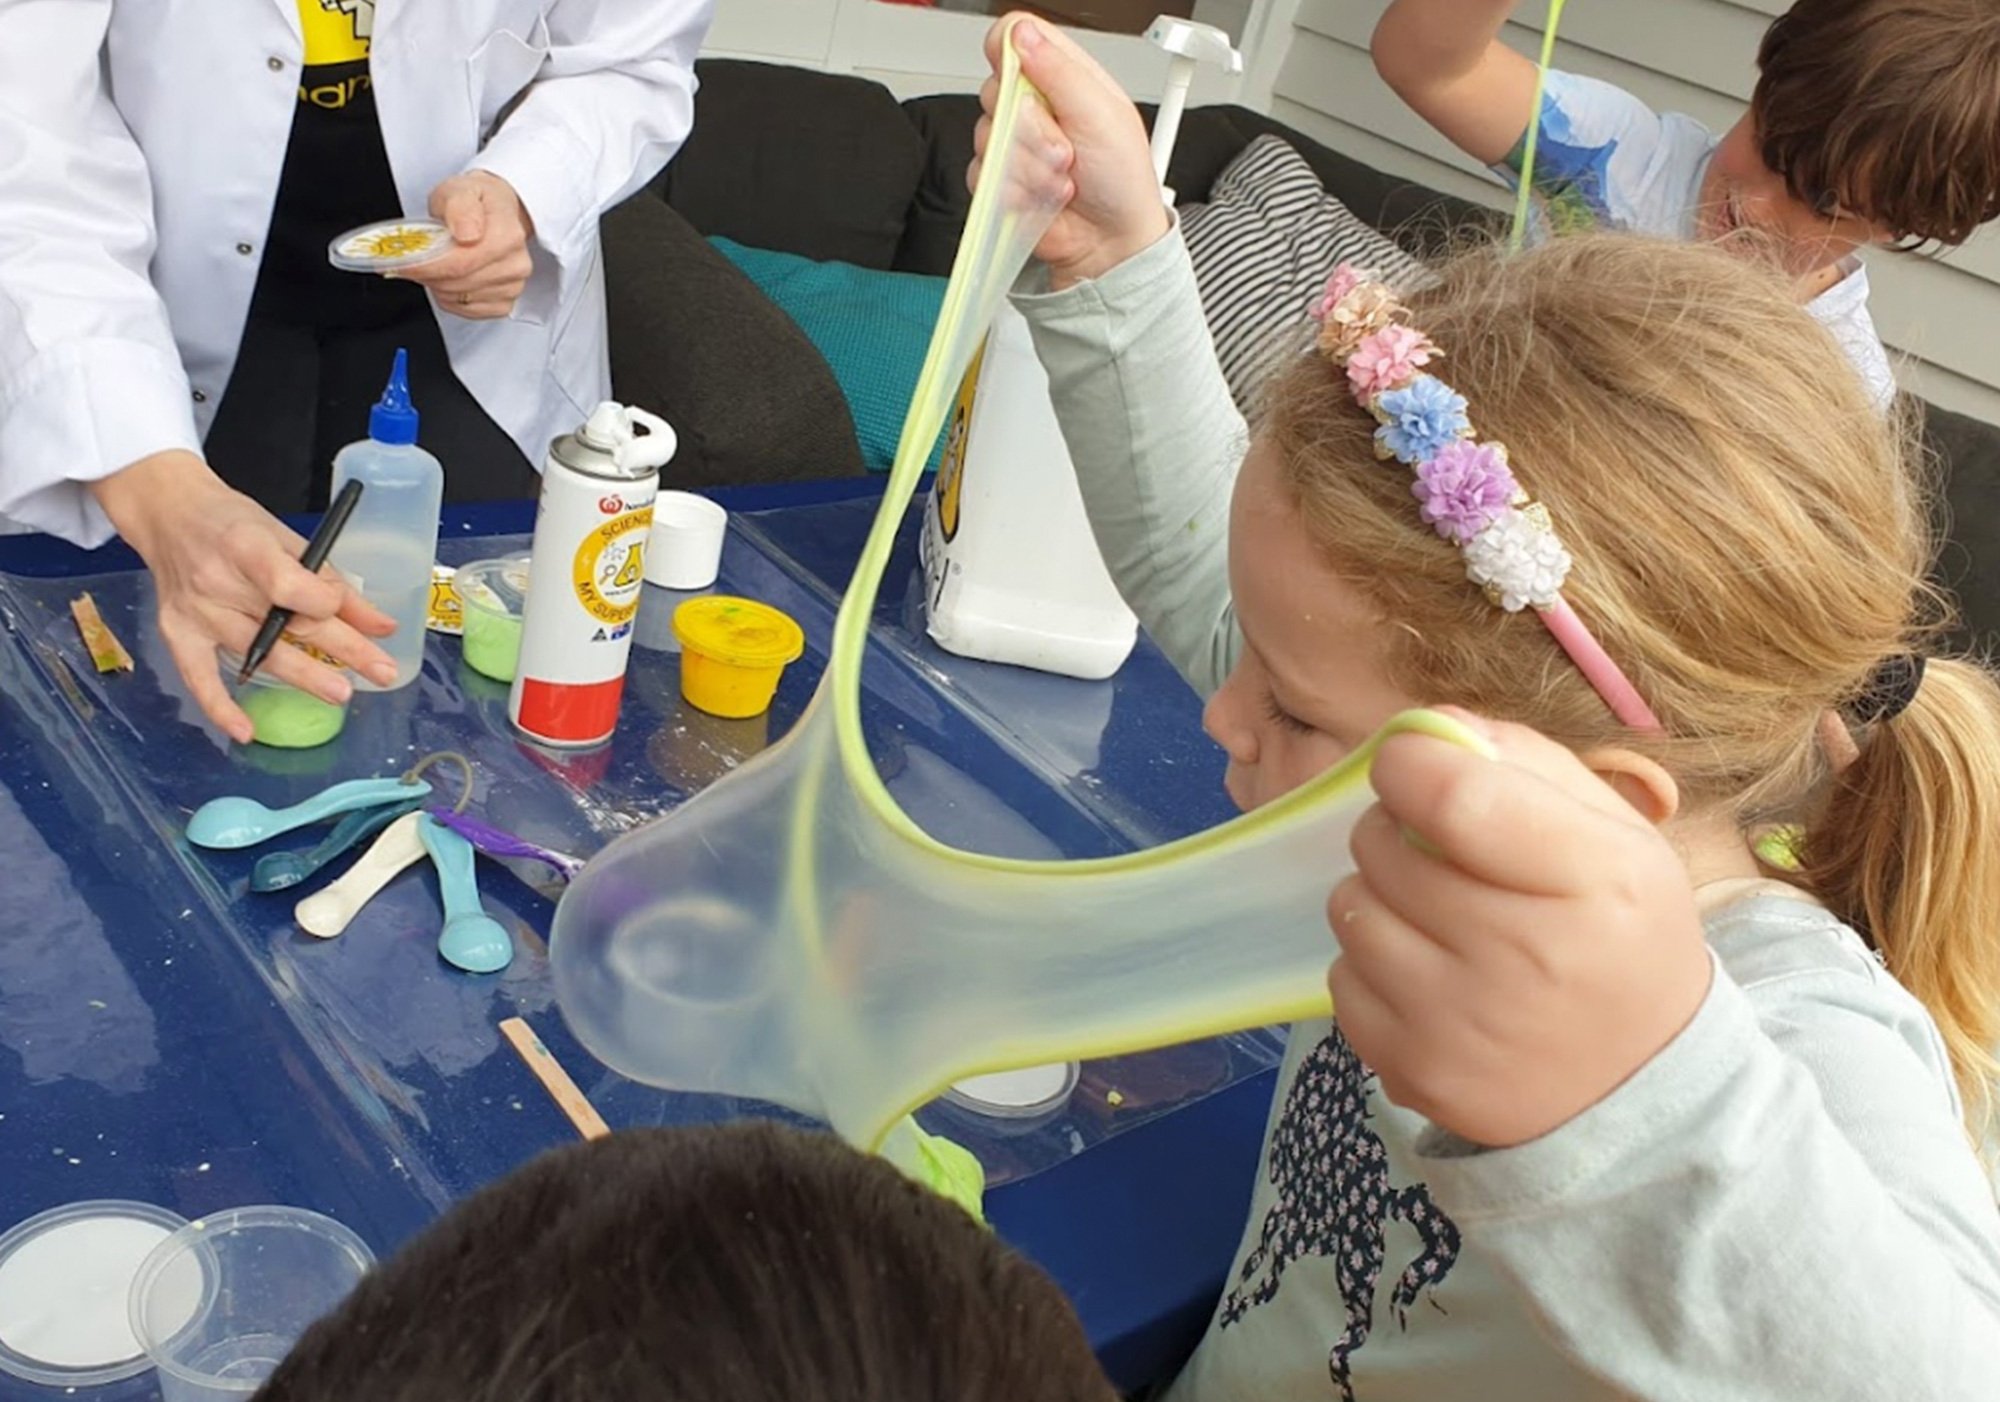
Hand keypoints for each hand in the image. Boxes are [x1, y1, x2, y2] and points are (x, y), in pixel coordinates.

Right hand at [89, 451, 398, 743]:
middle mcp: (216, 581)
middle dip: (340, 649)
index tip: (347, 611)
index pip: (288, 586)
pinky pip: (198, 677)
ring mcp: (195, 611)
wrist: (168, 512)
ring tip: (341, 694)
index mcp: (245, 546)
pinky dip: (220, 707)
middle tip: (382, 673)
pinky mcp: (177, 632)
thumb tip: (382, 626)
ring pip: (256, 653)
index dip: (323, 603)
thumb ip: (331, 582)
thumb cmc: (234, 522)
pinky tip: (246, 731)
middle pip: (284, 625)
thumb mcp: (286, 536)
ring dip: (302, 677)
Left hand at [400, 171, 536, 318]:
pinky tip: (450, 277)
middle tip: (414, 257)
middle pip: (456, 283)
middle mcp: (515, 264)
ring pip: (457, 298)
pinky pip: (465, 310)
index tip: (401, 261)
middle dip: (428, 273)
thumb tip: (467, 233)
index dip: (425, 265)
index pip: (459, 263)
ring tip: (437, 262)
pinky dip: (450, 297)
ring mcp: (512, 286)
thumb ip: (460, 206)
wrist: (495, 212)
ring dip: (437, 283)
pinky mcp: (504, 303)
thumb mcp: (461, 189)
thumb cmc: (476, 201)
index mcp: (507, 236)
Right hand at [970, 15, 1169, 289]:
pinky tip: (1043, 197)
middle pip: (994, 88)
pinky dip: (1015, 190)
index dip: (1008, 46)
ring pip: (986, 135)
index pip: (1016, 35)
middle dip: (1029, 127)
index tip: (1020, 75)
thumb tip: (1021, 35)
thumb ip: (1060, 70)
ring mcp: (1014, 142)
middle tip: (1064, 147)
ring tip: (1062, 178)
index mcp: (1063, 75)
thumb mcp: (1103, 114)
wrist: (1111, 242)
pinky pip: (981, 174)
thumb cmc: (1122, 181)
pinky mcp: (999, 178)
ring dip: (1028, 165)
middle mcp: (1034, 105)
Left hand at [1326, 711, 1712, 1146]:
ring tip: (1433, 916)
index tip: (1411, 766)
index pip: (1454, 798)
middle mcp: (1526, 957)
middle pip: (1384, 849)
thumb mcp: (1613, 833)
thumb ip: (1522, 761)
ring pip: (1351, 910)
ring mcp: (1462, 1024)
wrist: (1639, 1081)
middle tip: (1437, 854)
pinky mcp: (1414, 1072)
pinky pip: (1341, 980)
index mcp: (1593, 878)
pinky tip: (1427, 976)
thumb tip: (1422, 730)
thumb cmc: (1617, 933)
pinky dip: (1371, 967)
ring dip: (1378, 898)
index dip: (1410, 765)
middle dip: (1395, 832)